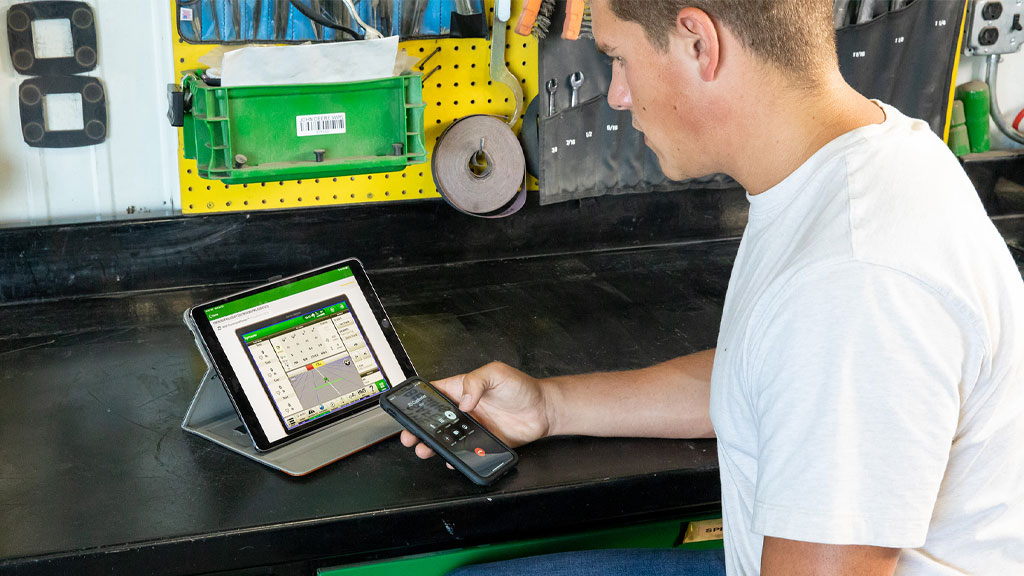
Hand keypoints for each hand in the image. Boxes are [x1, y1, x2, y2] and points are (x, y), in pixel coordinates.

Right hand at [400, 362, 551, 459]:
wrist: (543, 410)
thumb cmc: (521, 387)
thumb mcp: (496, 373)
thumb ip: (476, 382)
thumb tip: (464, 401)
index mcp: (462, 388)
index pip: (433, 394)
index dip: (417, 402)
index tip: (406, 410)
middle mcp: (464, 409)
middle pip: (433, 420)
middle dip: (418, 428)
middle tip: (409, 436)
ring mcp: (472, 427)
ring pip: (445, 438)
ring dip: (432, 445)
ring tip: (424, 450)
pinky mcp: (482, 443)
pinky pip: (464, 452)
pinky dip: (455, 458)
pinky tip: (451, 460)